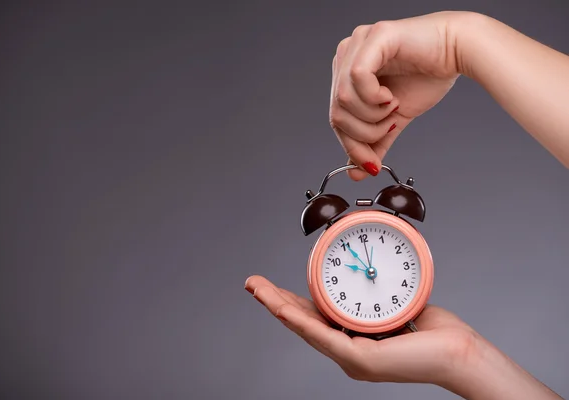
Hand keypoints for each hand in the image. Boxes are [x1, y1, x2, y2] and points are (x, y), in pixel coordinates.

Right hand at [244, 275, 477, 384]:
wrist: (457, 352)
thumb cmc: (433, 332)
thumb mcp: (393, 303)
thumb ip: (372, 294)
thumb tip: (362, 274)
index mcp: (352, 339)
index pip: (313, 318)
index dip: (288, 301)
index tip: (272, 286)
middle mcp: (347, 351)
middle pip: (302, 323)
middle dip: (273, 302)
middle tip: (252, 284)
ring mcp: (351, 359)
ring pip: (306, 329)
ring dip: (278, 308)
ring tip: (258, 291)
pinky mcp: (361, 360)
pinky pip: (324, 336)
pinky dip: (301, 321)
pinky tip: (283, 310)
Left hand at [329, 11, 461, 179]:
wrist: (458, 52)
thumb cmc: (427, 76)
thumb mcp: (393, 119)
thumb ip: (373, 143)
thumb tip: (356, 173)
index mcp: (345, 72)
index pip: (336, 117)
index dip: (352, 146)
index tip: (372, 165)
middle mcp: (346, 54)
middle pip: (336, 111)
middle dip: (364, 133)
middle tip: (388, 127)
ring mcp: (358, 42)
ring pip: (343, 97)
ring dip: (372, 115)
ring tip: (393, 107)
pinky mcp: (375, 35)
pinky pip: (358, 76)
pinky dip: (374, 96)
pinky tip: (391, 96)